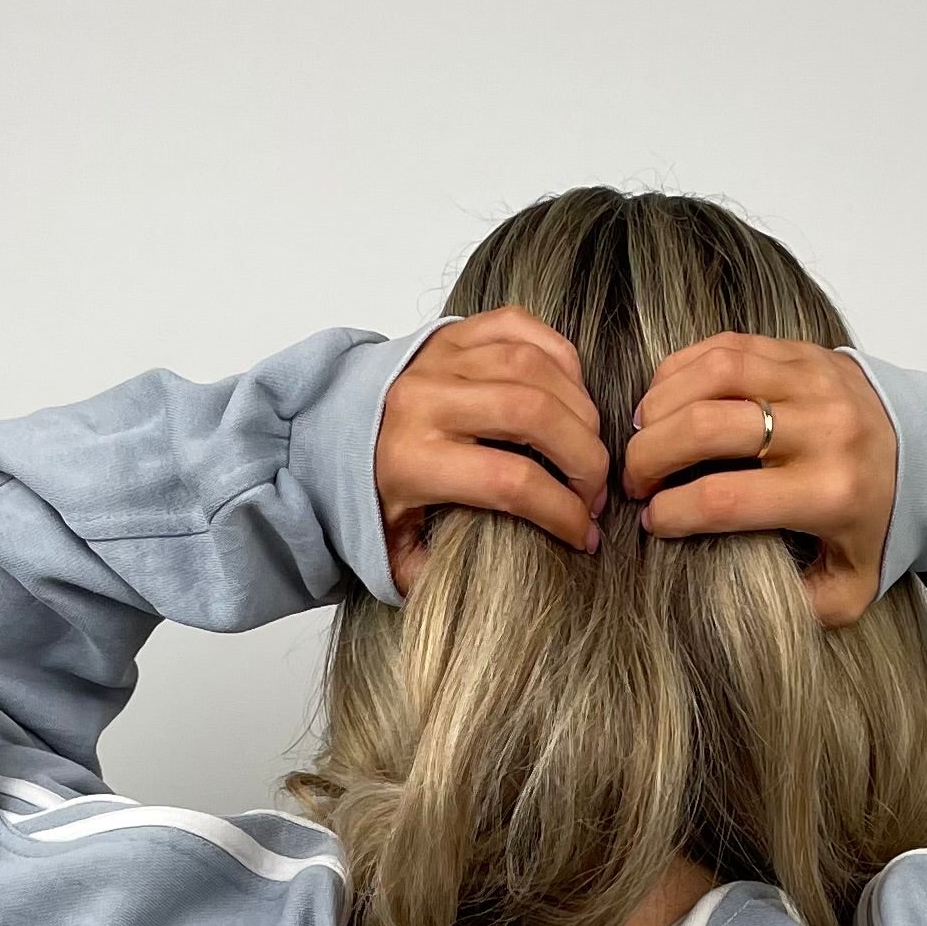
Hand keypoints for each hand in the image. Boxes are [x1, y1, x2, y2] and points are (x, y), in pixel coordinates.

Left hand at [374, 308, 608, 592]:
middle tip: (598, 492)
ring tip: (590, 449)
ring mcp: (442, 358)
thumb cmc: (370, 491)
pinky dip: (561, 358)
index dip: (561, 510)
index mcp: (413, 458)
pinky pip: (523, 329)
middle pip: (533, 415)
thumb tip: (487, 597)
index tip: (585, 535)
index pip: (510, 482)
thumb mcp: (389, 546)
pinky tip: (573, 396)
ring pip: (535, 368)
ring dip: (580, 411)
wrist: (328, 426)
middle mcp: (427, 399)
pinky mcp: (455, 332)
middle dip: (585, 458)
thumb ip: (431, 575)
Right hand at [622, 335, 899, 628]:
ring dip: (660, 405)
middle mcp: (822, 429)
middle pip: (706, 428)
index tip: (652, 522)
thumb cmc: (881, 524)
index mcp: (829, 492)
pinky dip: (682, 369)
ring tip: (641, 434)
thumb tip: (736, 610)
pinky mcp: (805, 351)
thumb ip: (799, 608)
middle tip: (632, 479)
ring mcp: (814, 380)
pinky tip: (664, 400)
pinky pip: (727, 346)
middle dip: (650, 456)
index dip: (671, 512)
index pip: (723, 498)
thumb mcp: (852, 587)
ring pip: (712, 374)